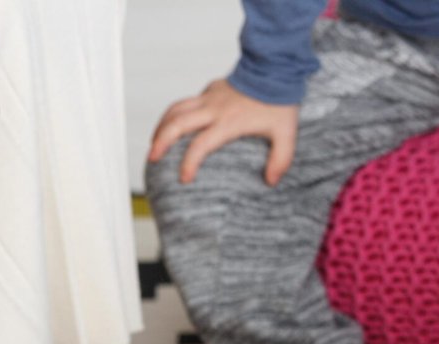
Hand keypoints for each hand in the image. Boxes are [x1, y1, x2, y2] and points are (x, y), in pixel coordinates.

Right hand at [149, 80, 298, 185]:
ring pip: (175, 110)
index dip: (189, 163)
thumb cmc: (280, 100)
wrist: (276, 66)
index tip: (184, 178)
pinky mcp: (210, 90)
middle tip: (152, 158)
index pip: (201, 144)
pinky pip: (187, 102)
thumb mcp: (286, 133)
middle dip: (160, 142)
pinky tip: (174, 125)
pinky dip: (175, 114)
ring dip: (161, 126)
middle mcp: (213, 109)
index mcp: (228, 122)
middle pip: (177, 124)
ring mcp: (209, 97)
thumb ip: (280, 160)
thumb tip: (271, 182)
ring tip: (154, 143)